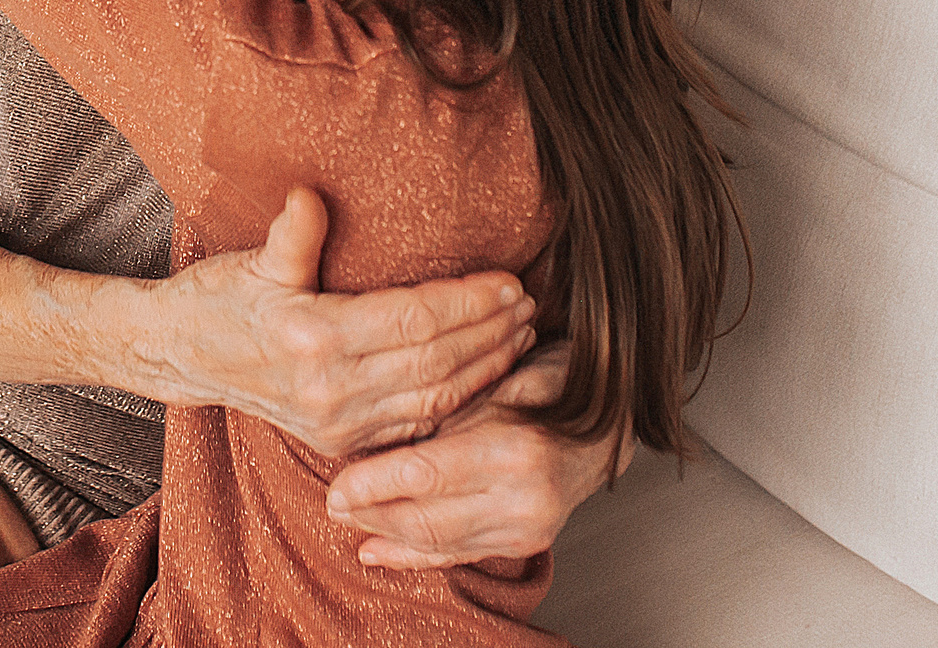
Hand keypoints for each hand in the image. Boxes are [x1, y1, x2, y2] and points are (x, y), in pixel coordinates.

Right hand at [131, 188, 536, 456]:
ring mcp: (337, 423)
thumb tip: (312, 195)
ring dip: (485, 368)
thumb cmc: (217, 300)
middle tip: (529, 304)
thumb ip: (293, 234)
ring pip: (434, 398)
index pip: (414, 320)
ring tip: (520, 335)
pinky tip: (485, 377)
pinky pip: (415, 424)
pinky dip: (458, 402)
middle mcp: (330, 389)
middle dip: (490, 332)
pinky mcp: (341, 441)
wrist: (180, 356)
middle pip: (435, 361)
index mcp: (313, 338)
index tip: (509, 280)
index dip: (468, 301)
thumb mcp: (253, 261)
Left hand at [324, 341, 629, 569]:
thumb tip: (373, 435)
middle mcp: (525, 497)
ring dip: (386, 533)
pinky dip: (413, 555)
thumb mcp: (488, 382)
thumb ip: (439, 414)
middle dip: (372, 514)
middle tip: (332, 504)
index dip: (374, 484)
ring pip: (438, 541)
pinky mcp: (527, 542)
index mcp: (514, 448)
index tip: (335, 486)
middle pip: (427, 517)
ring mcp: (529, 526)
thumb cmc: (542, 383)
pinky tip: (376, 552)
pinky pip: (458, 555)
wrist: (605, 419)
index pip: (425, 475)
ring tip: (348, 521)